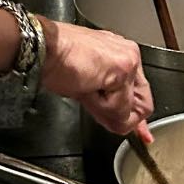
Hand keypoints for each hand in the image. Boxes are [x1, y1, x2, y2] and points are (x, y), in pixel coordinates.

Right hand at [35, 16, 153, 137]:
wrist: (42, 49)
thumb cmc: (55, 62)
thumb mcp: (87, 88)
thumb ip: (109, 103)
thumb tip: (122, 123)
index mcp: (119, 54)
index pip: (141, 93)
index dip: (137, 118)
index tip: (142, 135)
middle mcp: (128, 54)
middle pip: (142, 105)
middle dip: (118, 115)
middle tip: (93, 101)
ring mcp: (128, 60)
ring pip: (130, 108)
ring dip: (106, 110)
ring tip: (85, 88)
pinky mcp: (123, 68)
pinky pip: (120, 107)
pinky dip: (103, 107)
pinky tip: (87, 88)